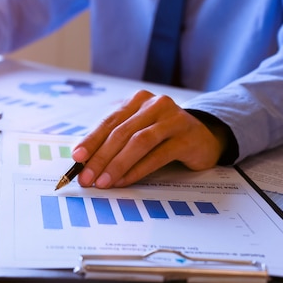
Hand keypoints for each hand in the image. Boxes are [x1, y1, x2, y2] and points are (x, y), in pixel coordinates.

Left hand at [72, 90, 225, 187]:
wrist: (205, 137)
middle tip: (87, 178)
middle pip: (121, 132)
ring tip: (103, 182)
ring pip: (138, 142)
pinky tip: (124, 181)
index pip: (109, 121)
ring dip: (117, 165)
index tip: (76, 158)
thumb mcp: (138, 130)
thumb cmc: (162, 135)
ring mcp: (173, 119)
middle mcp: (155, 105)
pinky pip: (157, 155)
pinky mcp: (187, 138)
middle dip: (100, 157)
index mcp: (137, 100)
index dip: (91, 140)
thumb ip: (114, 140)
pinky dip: (137, 170)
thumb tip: (84, 161)